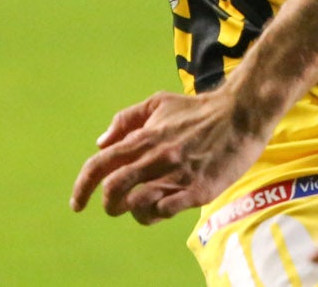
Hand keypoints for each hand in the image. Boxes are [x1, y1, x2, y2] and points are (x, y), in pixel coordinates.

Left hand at [68, 88, 271, 223]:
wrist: (241, 112)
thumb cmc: (198, 109)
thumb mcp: (158, 103)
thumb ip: (126, 120)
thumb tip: (101, 143)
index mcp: (144, 137)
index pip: (99, 165)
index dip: (81, 188)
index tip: (76, 203)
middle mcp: (156, 157)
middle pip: (113, 190)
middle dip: (107, 204)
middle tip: (113, 206)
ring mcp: (177, 175)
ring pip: (137, 205)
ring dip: (132, 211)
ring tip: (140, 207)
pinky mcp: (198, 190)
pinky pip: (165, 211)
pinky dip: (156, 213)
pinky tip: (162, 207)